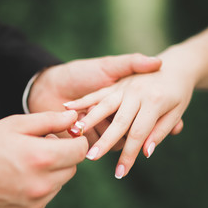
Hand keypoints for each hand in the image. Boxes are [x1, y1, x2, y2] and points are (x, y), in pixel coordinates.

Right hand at [0, 110, 87, 207]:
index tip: (65, 137)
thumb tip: (73, 118)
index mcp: (42, 157)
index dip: (75, 140)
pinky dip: (41, 188)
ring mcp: (36, 202)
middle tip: (40, 148)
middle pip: (72, 167)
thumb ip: (50, 120)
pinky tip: (21, 179)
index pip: (80, 150)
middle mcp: (42, 184)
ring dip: (52, 172)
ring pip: (60, 183)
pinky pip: (47, 198)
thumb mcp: (15, 124)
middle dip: (63, 155)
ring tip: (27, 164)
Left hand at [28, 54, 161, 145]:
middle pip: (131, 133)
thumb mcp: (108, 65)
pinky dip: (89, 136)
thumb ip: (132, 63)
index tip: (142, 112)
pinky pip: (97, 144)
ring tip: (82, 122)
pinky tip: (75, 124)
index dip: (148, 117)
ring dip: (104, 135)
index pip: (142, 114)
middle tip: (108, 127)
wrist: (48, 85)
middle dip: (122, 132)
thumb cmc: (80, 72)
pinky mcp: (88, 139)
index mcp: (124, 100)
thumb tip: (158, 63)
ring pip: (116, 141)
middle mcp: (116, 117)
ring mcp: (102, 129)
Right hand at [64, 57, 195, 178]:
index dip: (129, 156)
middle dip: (104, 142)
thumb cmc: (179, 92)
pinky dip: (82, 100)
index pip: (138, 134)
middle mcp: (137, 93)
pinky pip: (97, 92)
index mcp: (155, 102)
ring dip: (89, 121)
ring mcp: (125, 87)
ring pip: (104, 105)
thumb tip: (146, 153)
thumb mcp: (177, 112)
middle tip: (91, 158)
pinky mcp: (116, 83)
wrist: (176, 64)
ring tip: (76, 134)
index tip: (120, 173)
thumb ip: (160, 131)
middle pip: (119, 122)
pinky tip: (67, 107)